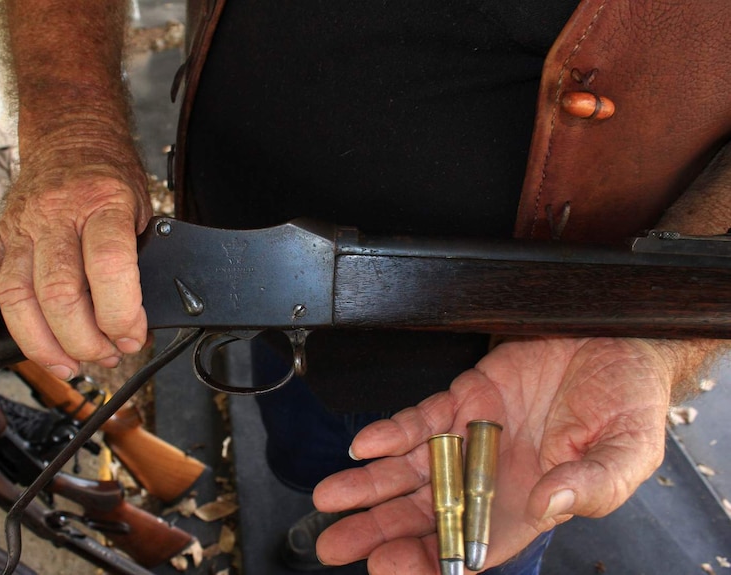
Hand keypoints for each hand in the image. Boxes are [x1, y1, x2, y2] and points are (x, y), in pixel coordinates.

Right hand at [0, 158, 151, 380]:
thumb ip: (142, 263)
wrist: (75, 138)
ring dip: (41, 343)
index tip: (133, 335)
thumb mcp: (144, 211)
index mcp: (103, 204)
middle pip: (57, 291)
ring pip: (15, 294)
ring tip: (69, 363)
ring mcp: (21, 226)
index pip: (107, 265)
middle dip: (84, 339)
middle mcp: (56, 215)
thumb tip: (142, 325)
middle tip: (107, 353)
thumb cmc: (111, 178)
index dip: (121, 313)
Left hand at [313, 336, 673, 572]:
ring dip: (369, 486)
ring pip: (410, 471)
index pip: (470, 545)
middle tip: (336, 545)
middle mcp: (491, 478)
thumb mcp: (627, 451)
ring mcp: (472, 438)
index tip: (390, 568)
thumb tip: (552, 505)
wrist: (615, 342)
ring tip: (332, 499)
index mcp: (528, 505)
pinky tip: (365, 447)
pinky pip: (419, 421)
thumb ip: (591, 485)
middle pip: (425, 515)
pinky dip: (391, 433)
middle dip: (379, 531)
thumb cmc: (628, 402)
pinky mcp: (463, 398)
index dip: (430, 561)